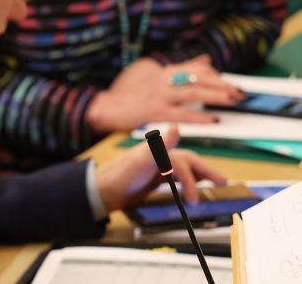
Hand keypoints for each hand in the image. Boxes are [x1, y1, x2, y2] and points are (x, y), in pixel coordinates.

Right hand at [86, 54, 242, 132]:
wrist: (105, 106)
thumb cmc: (127, 92)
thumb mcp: (152, 73)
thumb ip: (180, 67)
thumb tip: (206, 58)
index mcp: (164, 71)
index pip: (196, 68)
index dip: (216, 76)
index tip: (228, 84)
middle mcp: (163, 79)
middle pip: (199, 78)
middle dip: (222, 84)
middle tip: (240, 93)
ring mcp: (159, 94)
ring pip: (193, 93)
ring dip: (216, 97)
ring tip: (233, 101)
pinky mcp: (153, 111)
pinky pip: (181, 114)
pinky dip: (198, 117)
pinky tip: (212, 120)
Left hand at [96, 125, 226, 211]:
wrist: (102, 190)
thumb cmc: (120, 175)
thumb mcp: (140, 161)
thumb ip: (159, 145)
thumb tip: (176, 127)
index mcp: (158, 150)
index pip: (183, 161)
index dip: (192, 178)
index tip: (193, 198)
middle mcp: (160, 156)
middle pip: (189, 162)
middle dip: (206, 171)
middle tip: (223, 183)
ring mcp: (157, 167)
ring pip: (185, 169)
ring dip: (200, 176)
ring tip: (214, 185)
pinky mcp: (154, 178)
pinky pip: (176, 178)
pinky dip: (188, 182)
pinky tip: (194, 188)